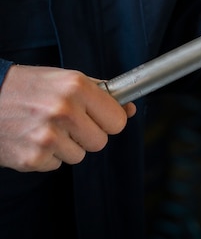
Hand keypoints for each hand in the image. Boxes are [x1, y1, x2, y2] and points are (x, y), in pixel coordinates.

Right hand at [0, 65, 135, 171]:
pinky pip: (56, 165)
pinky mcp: (32, 158)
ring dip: (66, 146)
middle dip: (87, 135)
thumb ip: (101, 93)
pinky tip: (32, 138)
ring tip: (45, 128)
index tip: (99, 118)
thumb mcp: (66, 79)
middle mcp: (64, 111)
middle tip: (68, 123)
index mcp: (76, 87)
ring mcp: (47, 136)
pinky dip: (46, 155)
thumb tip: (129, 109)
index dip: (109, 121)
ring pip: (79, 155)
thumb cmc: (28, 87)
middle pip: (100, 142)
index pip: (117, 120)